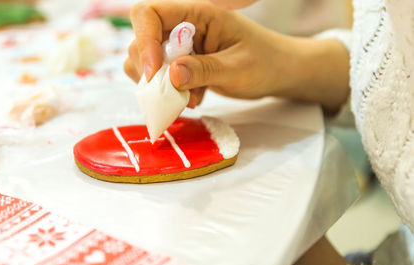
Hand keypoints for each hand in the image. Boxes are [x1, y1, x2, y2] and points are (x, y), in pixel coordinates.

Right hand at [125, 0, 288, 106]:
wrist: (277, 72)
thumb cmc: (265, 62)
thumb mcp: (239, 68)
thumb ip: (206, 70)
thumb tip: (172, 75)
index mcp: (197, 13)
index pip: (150, 15)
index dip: (144, 41)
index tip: (154, 73)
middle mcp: (182, 26)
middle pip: (141, 40)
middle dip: (150, 70)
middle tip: (175, 93)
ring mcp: (179, 46)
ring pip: (145, 62)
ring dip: (158, 85)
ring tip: (188, 98)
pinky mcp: (179, 65)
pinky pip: (158, 78)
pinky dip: (167, 93)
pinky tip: (193, 98)